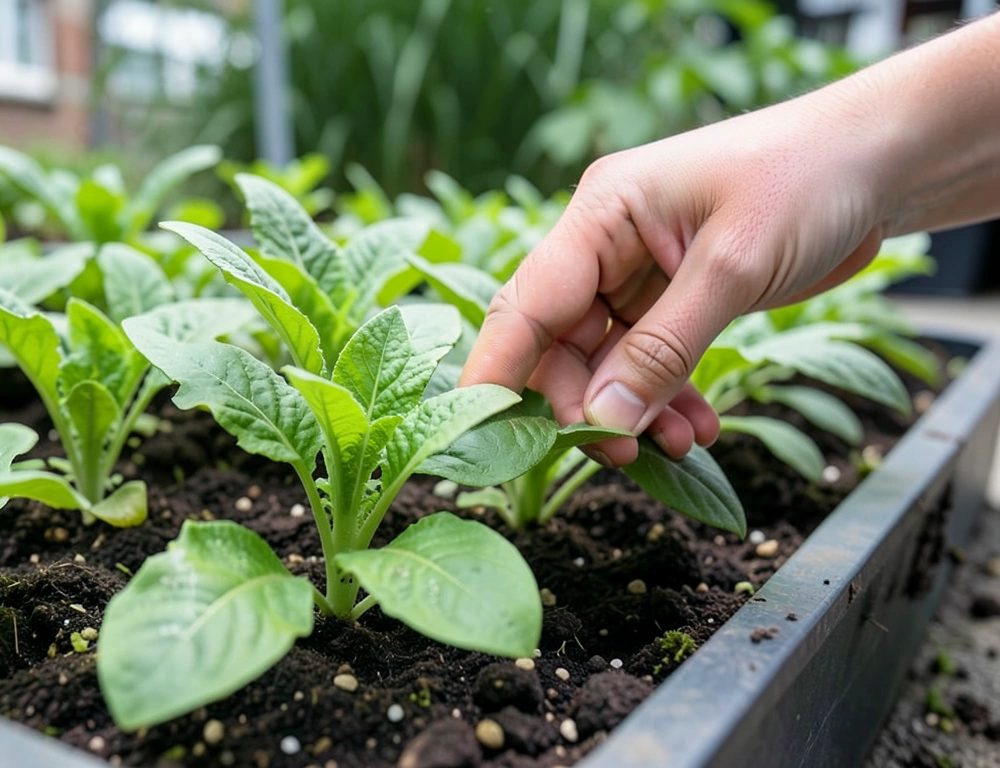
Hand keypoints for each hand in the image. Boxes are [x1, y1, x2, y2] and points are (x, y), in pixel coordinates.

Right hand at [461, 92, 890, 466]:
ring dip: (635, 410)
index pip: (526, 303)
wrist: (880, 159)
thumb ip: (663, 350)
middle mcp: (605, 242)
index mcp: (600, 212)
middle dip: (585, 403)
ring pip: (607, 360)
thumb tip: (602, 423)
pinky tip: (698, 429)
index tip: (484, 433)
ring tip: (680, 446)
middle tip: (622, 452)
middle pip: (559, 341)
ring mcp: (637, 271)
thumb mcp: (734, 267)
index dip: (499, 371)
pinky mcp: (672, 296)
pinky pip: (650, 361)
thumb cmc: (807, 180)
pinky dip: (668, 399)